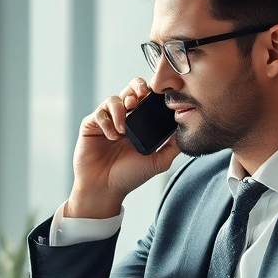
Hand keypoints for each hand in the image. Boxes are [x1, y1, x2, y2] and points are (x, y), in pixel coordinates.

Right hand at [67, 78, 180, 218]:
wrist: (105, 189)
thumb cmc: (129, 176)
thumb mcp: (158, 161)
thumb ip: (173, 145)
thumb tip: (186, 128)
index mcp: (140, 124)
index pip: (147, 98)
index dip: (152, 92)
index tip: (158, 95)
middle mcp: (124, 118)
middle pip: (131, 89)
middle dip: (136, 87)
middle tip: (140, 96)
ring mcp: (107, 121)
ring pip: (114, 99)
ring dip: (120, 110)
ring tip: (123, 130)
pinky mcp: (91, 125)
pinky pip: (99, 113)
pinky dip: (107, 122)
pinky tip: (112, 136)